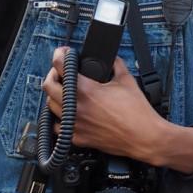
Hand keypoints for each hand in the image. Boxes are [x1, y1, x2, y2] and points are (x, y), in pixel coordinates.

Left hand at [42, 48, 164, 161]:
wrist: (144, 137)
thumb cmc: (138, 112)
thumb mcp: (127, 80)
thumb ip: (115, 64)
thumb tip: (110, 58)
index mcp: (87, 90)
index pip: (60, 66)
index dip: (59, 55)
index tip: (62, 54)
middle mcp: (77, 107)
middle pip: (48, 86)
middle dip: (53, 75)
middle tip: (61, 72)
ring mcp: (75, 124)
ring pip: (50, 106)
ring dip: (55, 96)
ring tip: (65, 92)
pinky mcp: (78, 138)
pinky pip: (58, 126)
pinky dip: (60, 118)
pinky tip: (68, 114)